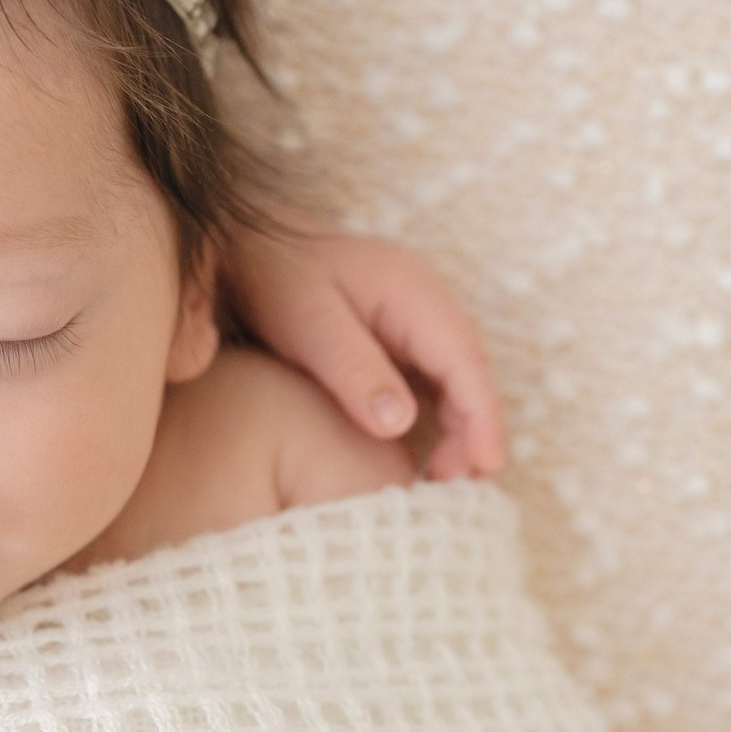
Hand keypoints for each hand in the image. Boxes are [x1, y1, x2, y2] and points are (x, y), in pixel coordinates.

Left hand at [223, 223, 506, 480]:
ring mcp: (415, 317)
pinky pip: (430, 377)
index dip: (481, 417)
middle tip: (454, 485)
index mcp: (415, 294)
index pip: (465, 362)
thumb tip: (401, 424)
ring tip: (442, 478)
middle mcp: (427, 303)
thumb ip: (353, 370)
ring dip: (458, 426)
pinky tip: (420, 448)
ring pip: (454, 378)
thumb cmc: (274, 281)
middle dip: (473, 431)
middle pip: (468, 374)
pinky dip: (434, 413)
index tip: (485, 465)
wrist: (245, 246)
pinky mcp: (397, 333)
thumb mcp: (308, 327)